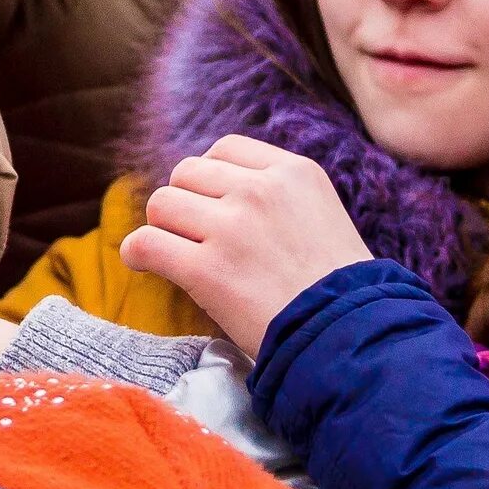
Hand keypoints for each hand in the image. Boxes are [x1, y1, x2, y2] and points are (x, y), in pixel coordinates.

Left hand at [118, 134, 372, 355]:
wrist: (351, 339)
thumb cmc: (341, 292)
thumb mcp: (322, 216)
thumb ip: (278, 196)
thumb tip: (219, 191)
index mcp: (294, 172)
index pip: (225, 149)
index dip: (210, 178)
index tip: (211, 206)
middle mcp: (261, 191)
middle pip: (187, 173)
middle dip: (186, 203)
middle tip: (195, 237)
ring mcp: (232, 228)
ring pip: (162, 203)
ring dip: (163, 228)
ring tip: (178, 254)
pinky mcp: (208, 270)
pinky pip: (146, 244)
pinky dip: (138, 253)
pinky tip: (144, 263)